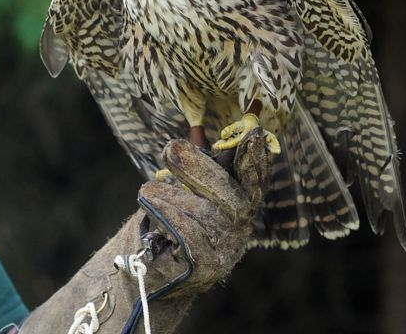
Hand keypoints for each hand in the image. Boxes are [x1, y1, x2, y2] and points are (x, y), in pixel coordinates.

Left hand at [19, 130, 271, 332]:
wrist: (151, 270)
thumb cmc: (169, 222)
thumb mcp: (186, 192)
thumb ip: (197, 169)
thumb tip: (190, 143)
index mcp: (239, 201)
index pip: (254, 178)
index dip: (254, 158)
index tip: (253, 135)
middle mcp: (239, 224)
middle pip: (223, 186)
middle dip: (193, 164)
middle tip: (171, 150)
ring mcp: (225, 245)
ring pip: (192, 204)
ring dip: (162, 196)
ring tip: (152, 198)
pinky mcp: (205, 262)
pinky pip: (179, 226)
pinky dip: (159, 216)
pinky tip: (154, 222)